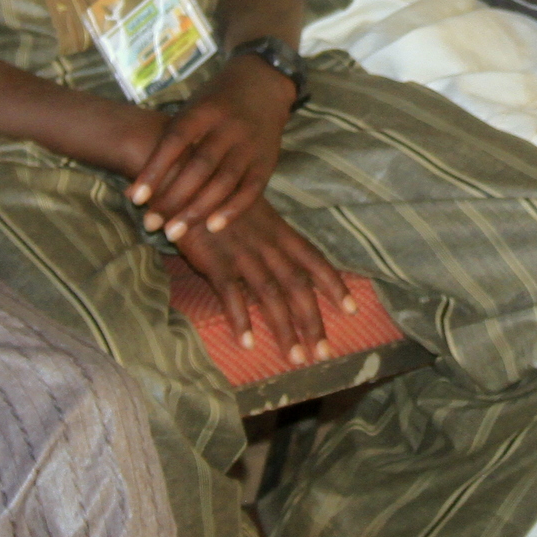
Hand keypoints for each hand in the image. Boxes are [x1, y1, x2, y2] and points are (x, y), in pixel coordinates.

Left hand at [124, 51, 294, 240]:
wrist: (262, 85)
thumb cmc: (213, 104)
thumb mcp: (190, 110)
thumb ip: (167, 146)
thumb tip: (132, 192)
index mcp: (203, 111)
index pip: (174, 142)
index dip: (154, 170)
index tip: (136, 199)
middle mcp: (228, 128)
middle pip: (199, 167)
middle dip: (173, 198)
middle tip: (151, 224)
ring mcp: (250, 145)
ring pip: (223, 182)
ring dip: (197, 211)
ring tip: (174, 233)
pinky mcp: (267, 161)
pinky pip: (251, 190)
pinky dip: (232, 210)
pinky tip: (212, 228)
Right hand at [173, 201, 354, 366]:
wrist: (184, 178)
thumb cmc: (217, 195)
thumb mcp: (252, 210)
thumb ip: (269, 235)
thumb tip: (285, 259)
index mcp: (278, 230)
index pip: (314, 260)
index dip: (335, 285)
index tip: (352, 309)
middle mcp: (266, 243)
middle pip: (298, 286)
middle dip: (313, 321)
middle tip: (325, 353)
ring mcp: (241, 253)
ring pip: (271, 295)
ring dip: (285, 329)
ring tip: (295, 358)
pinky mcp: (214, 260)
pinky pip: (230, 294)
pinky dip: (240, 319)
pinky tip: (247, 343)